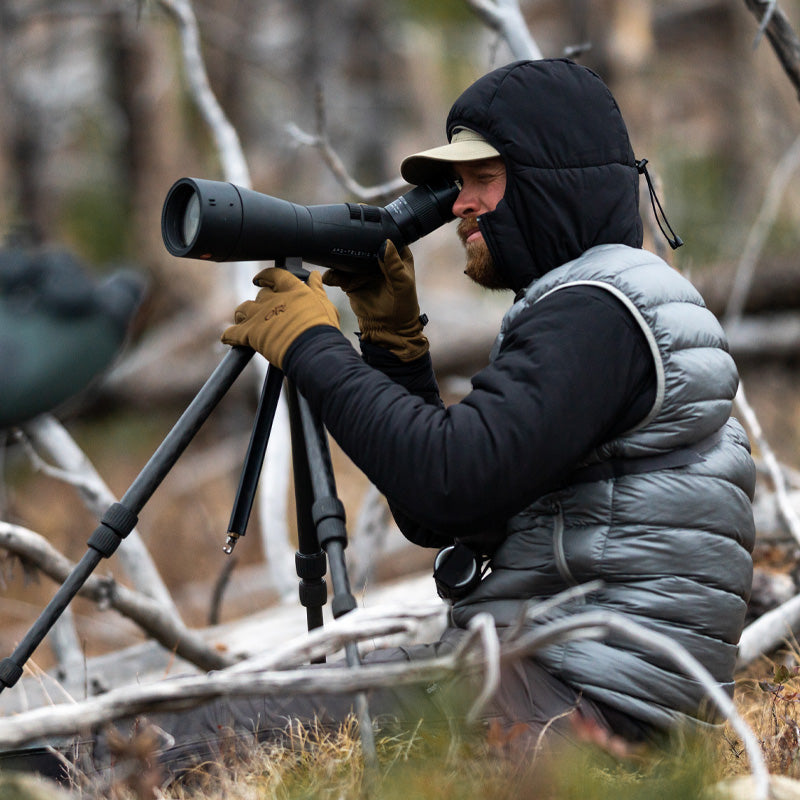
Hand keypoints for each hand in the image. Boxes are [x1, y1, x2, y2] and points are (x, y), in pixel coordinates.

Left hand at [221, 269, 338, 368]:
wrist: (312, 350)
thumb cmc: (323, 330)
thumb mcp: (325, 306)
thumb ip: (317, 289)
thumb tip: (315, 276)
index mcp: (293, 290)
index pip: (275, 275)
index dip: (266, 276)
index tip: (261, 279)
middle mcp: (274, 299)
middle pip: (260, 295)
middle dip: (261, 302)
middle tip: (265, 311)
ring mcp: (260, 315)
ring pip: (243, 309)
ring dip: (243, 315)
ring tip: (245, 321)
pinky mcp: (250, 333)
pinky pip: (232, 333)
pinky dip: (229, 336)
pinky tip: (228, 338)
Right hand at [323, 241, 427, 360]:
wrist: (389, 329)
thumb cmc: (404, 307)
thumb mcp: (403, 284)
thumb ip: (394, 266)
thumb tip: (386, 244)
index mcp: (396, 256)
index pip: (387, 236)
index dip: (378, 229)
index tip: (366, 224)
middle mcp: (378, 260)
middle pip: (363, 244)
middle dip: (353, 241)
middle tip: (343, 241)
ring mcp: (363, 270)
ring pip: (348, 258)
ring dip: (339, 258)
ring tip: (333, 262)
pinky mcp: (351, 282)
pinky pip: (338, 275)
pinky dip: (332, 275)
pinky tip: (330, 277)